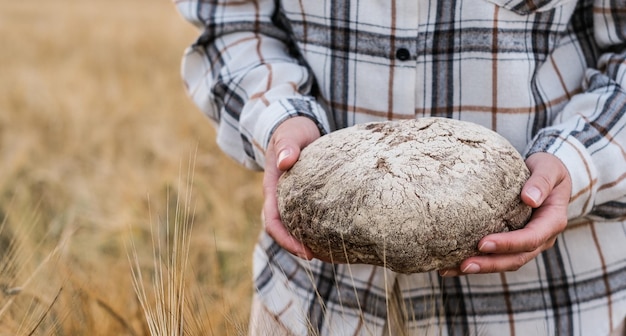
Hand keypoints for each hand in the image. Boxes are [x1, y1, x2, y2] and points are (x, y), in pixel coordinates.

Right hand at [262, 116, 320, 259]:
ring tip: (332, 254)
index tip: (305, 252)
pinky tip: (338, 236)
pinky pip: (309, 218)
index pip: (273, 222)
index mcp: (272, 188)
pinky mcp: (306, 198)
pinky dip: (319, 230)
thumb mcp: (289, 134)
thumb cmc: (292, 131)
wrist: (297, 126)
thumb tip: (286, 162)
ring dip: (309, 241)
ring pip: (296, 227)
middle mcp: (280, 198)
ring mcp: (292, 199)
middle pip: (284, 231)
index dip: (286, 240)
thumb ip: (287, 146)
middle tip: (322, 258)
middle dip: (298, 247)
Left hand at [440, 152, 571, 276]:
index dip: (508, 244)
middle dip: (490, 264)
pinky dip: (477, 262)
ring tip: (453, 269)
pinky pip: (496, 256)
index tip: (483, 243)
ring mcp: (527, 244)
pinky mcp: (513, 243)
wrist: (547, 175)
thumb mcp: (550, 168)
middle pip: (516, 258)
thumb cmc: (547, 169)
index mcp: (552, 222)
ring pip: (505, 262)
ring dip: (481, 268)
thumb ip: (542, 181)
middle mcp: (542, 238)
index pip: (530, 239)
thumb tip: (529, 198)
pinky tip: (452, 265)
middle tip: (464, 265)